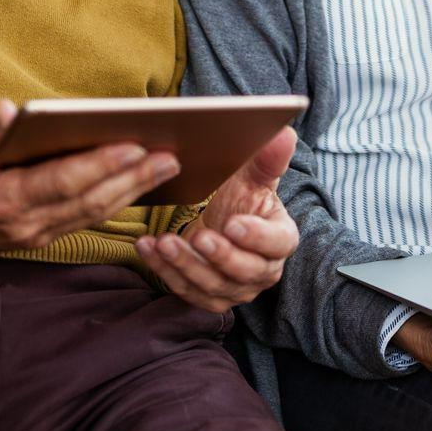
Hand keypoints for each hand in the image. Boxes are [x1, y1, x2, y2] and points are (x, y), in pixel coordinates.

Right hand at [0, 99, 180, 261]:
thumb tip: (8, 110)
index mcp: (5, 201)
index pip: (66, 180)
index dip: (104, 164)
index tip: (137, 146)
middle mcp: (26, 224)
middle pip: (91, 200)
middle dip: (134, 179)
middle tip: (172, 157)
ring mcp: (34, 235)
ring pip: (92, 214)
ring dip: (130, 192)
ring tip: (164, 168)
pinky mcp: (36, 237)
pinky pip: (83, 220)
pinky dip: (113, 203)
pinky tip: (133, 187)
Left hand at [135, 127, 298, 312]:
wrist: (222, 225)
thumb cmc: (242, 201)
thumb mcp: (253, 178)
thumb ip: (267, 160)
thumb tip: (283, 133)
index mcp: (280, 240)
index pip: (276, 244)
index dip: (257, 237)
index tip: (233, 224)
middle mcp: (262, 271)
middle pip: (244, 271)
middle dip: (219, 256)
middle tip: (198, 237)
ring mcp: (235, 289)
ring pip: (211, 284)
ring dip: (185, 264)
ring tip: (163, 242)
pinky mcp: (208, 297)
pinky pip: (186, 289)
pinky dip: (164, 271)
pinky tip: (148, 248)